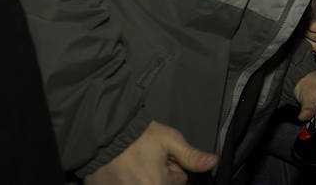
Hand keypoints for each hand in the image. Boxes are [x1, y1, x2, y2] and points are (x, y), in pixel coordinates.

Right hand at [83, 121, 216, 184]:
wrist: (102, 135)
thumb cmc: (137, 136)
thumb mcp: (170, 139)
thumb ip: (191, 155)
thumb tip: (213, 162)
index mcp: (158, 184)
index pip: (180, 179)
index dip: (173, 164)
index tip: (161, 154)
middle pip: (162, 184)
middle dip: (159, 173)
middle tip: (147, 158)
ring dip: (142, 177)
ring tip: (133, 163)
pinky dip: (126, 181)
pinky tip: (122, 169)